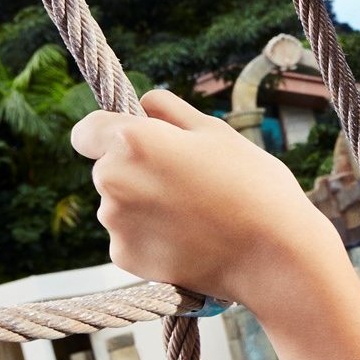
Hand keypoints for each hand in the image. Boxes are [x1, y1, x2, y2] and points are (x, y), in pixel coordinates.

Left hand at [72, 90, 333, 303]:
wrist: (273, 253)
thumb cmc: (254, 185)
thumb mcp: (219, 133)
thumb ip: (171, 111)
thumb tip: (144, 103)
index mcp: (132, 141)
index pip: (86, 131)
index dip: (106, 134)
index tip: (130, 144)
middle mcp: (111, 179)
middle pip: (108, 170)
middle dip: (136, 172)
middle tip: (189, 184)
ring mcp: (114, 221)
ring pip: (119, 206)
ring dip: (144, 207)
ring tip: (196, 215)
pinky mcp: (123, 256)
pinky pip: (130, 238)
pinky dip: (151, 238)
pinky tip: (189, 240)